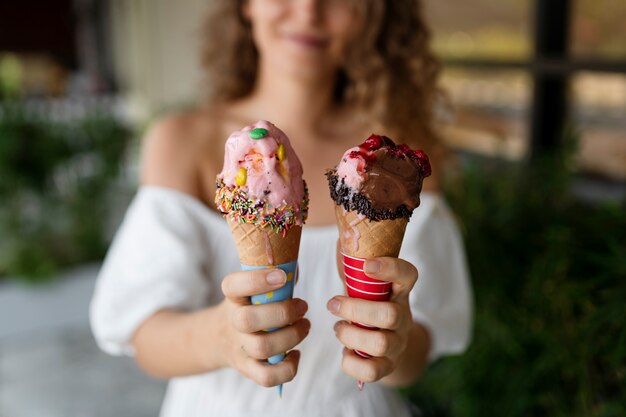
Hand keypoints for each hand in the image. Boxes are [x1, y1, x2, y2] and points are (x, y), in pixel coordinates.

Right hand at [217, 268, 309, 386]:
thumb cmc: (250, 305)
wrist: (219, 337)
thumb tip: (294, 269)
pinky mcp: (247, 369)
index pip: (232, 286)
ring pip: (261, 348)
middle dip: (282, 312)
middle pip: (248, 320)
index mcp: (233, 297)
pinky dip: (287, 368)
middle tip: (302, 305)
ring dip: (291, 336)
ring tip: (305, 325)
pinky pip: (266, 377)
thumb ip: (274, 275)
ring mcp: (238, 347)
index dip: (256, 280)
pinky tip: (295, 353)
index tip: (281, 276)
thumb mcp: (254, 288)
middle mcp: (231, 322)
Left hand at [327, 257, 417, 382]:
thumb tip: (340, 232)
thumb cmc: (367, 302)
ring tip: (337, 328)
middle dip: (355, 309)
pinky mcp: (388, 367)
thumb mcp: (363, 281)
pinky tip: (345, 353)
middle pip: (390, 314)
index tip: (367, 265)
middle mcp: (404, 317)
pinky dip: (352, 363)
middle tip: (333, 304)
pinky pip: (372, 372)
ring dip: (350, 335)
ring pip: (380, 344)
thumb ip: (353, 258)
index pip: (408, 274)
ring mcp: (398, 344)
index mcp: (400, 290)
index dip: (391, 269)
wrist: (385, 342)